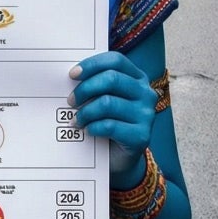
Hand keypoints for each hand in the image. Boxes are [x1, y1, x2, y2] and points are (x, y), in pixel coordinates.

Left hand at [68, 52, 155, 170]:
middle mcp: (146, 93)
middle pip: (111, 79)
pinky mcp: (141, 135)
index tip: (72, 74)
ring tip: (76, 120)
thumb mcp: (102, 98)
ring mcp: (146, 114)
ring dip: (85, 112)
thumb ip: (95, 85)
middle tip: (70, 101)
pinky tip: (87, 130)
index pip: (116, 61)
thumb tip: (70, 76)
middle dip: (85, 88)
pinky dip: (93, 127)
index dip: (93, 64)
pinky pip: (110, 126)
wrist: (118, 157)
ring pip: (108, 103)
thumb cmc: (107, 122)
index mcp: (137, 78)